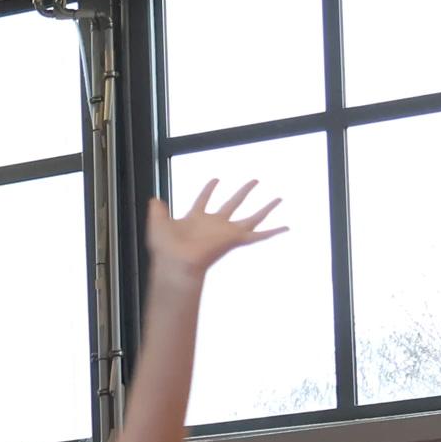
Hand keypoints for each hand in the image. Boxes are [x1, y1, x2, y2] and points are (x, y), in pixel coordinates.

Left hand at [146, 178, 284, 280]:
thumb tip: (153, 199)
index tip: (216, 179)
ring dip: (266, 208)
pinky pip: (259, 236)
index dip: (208, 189)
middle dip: (243, 191)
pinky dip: (273, 232)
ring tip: (279, 198)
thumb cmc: (165, 248)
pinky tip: (287, 227)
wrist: (175, 262)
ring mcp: (226, 232)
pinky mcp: (235, 240)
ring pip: (251, 217)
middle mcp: (213, 225)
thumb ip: (157, 211)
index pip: (203, 199)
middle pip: (232, 203)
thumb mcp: (157, 223)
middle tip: (255, 180)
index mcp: (196, 219)